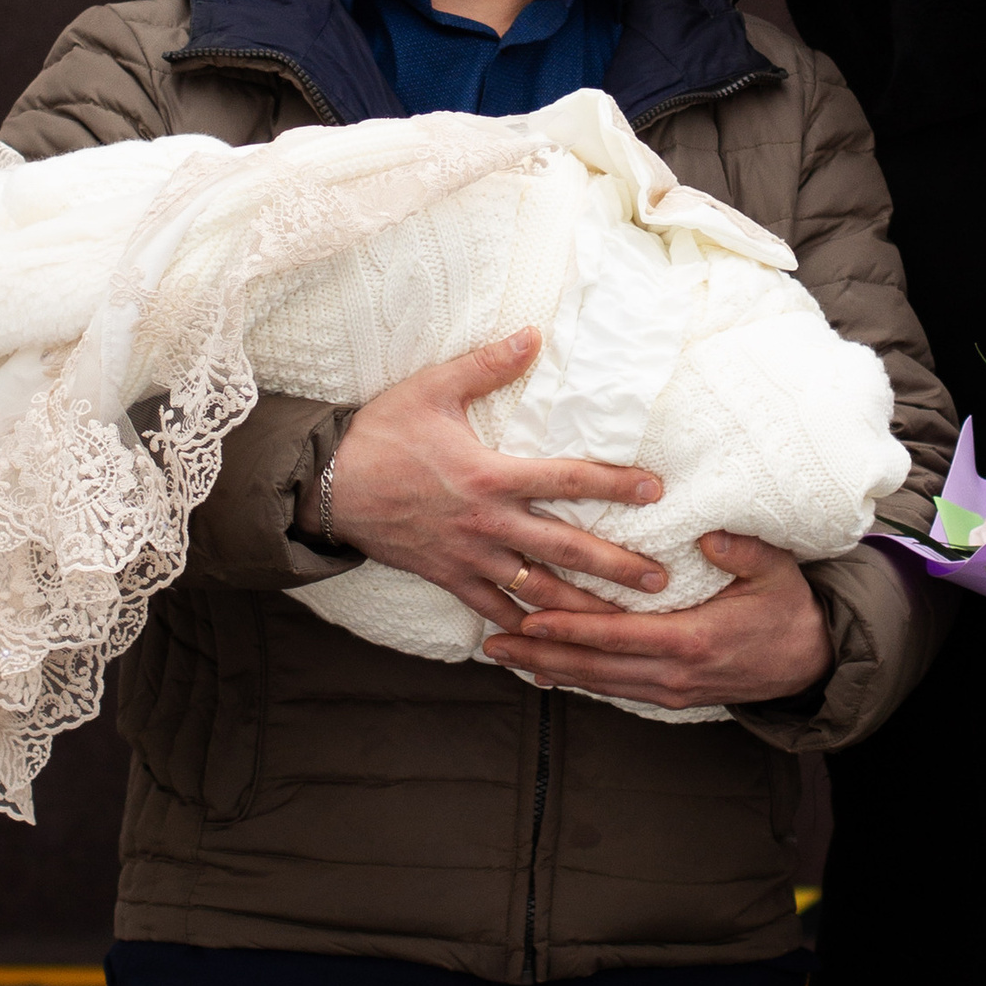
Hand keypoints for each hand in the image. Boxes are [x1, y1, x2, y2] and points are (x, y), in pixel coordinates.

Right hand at [321, 328, 670, 632]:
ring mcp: (468, 557)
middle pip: (565, 548)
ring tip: (621, 625)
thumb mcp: (433, 388)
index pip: (568, 480)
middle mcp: (488, 523)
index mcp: (491, 475)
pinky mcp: (447, 578)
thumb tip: (533, 333)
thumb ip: (487, 365)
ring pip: (536, 590)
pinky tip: (546, 652)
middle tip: (660, 580)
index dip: (615, 484)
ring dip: (581, 608)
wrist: (325, 486)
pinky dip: (520, 632)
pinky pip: (491, 612)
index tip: (655, 491)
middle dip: (616, 566)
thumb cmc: (380, 434)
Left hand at [482, 531, 835, 712]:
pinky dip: (574, 679)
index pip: (618, 636)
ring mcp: (668, 689)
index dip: (572, 628)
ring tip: (503, 654)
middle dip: (541, 651)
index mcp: (692, 640)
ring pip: (596, 681)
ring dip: (547, 667)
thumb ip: (742, 552)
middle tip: (493, 640)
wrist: (810, 662)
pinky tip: (543, 671)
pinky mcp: (667, 695)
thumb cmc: (788, 609)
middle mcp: (671, 673)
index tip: (531, 617)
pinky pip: (611, 687)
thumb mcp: (775, 571)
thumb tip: (708, 535)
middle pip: (593, 665)